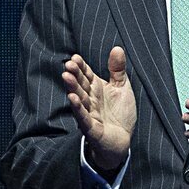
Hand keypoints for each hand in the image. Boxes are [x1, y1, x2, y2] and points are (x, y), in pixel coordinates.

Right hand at [63, 47, 136, 174]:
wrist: (122, 140)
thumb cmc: (120, 114)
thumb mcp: (122, 88)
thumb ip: (118, 70)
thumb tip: (117, 48)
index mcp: (96, 88)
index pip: (86, 74)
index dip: (81, 66)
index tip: (75, 57)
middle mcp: (90, 99)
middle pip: (81, 85)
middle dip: (74, 75)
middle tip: (68, 65)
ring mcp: (89, 113)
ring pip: (79, 99)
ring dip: (73, 88)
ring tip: (66, 77)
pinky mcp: (91, 128)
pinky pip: (83, 117)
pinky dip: (78, 108)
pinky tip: (72, 98)